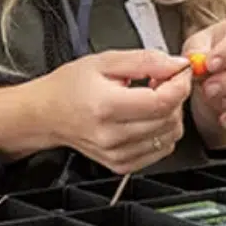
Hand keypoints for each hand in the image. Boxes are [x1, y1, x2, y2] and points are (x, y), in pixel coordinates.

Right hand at [0, 50, 191, 173]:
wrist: (46, 115)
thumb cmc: (70, 87)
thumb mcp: (106, 61)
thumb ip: (146, 60)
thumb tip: (177, 65)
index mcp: (106, 107)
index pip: (162, 102)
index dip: (179, 84)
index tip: (178, 71)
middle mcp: (112, 136)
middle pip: (169, 119)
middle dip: (174, 96)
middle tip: (159, 81)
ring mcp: (117, 154)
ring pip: (170, 136)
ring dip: (169, 114)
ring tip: (149, 98)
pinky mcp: (121, 165)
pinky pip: (161, 150)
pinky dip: (161, 131)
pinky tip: (144, 117)